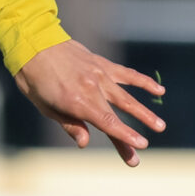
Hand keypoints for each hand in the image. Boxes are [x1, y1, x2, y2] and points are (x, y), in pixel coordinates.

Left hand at [15, 40, 165, 165]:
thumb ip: (69, 124)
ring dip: (144, 112)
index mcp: (76, 101)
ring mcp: (100, 75)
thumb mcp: (44, 106)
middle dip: (132, 134)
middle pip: (117, 115)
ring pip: (126, 97)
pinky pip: (127, 75)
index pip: (106, 122)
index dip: (124, 135)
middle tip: (143, 152)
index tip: (141, 146)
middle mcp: (92, 88)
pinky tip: (159, 91)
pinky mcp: (103, 64)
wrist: (33, 43)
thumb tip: (85, 143)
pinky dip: (144, 82)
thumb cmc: (34, 80)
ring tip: (160, 126)